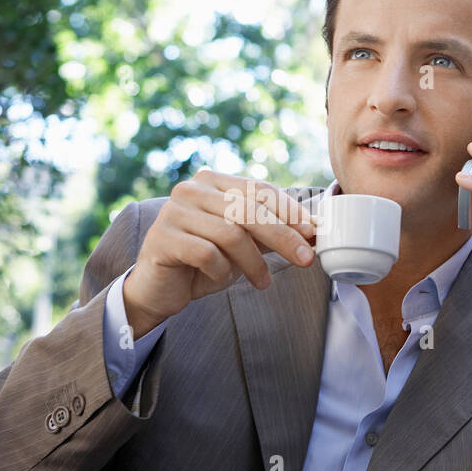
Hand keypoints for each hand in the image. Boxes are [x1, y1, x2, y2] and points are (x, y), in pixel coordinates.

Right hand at [122, 169, 317, 337]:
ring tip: (262, 281)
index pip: (259, 189)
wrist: (158, 288)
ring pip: (231, 233)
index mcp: (212, 181)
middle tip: (305, 258)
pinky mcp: (162, 238)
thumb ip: (269, 232)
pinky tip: (222, 278)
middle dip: (283, 236)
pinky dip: (222, 270)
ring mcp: (174, 211)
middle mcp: (191, 189)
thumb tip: (312, 231)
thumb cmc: (202, 262)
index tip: (313, 232)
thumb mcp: (241, 244)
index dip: (290, 211)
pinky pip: (207, 253)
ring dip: (253, 262)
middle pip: (249, 209)